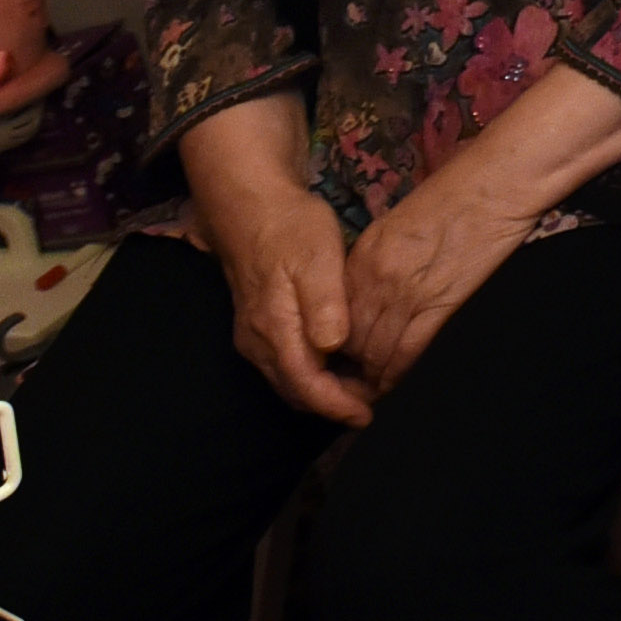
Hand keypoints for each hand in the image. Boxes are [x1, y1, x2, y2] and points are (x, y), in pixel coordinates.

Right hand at [185, 124, 367, 427]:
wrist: (251, 206)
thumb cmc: (291, 228)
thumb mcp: (318, 257)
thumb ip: (325, 304)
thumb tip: (333, 347)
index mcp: (275, 327)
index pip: (305, 385)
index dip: (336, 405)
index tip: (366, 414)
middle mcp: (257, 340)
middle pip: (294, 391)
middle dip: (330, 406)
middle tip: (370, 406)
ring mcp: (251, 335)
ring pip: (286, 381)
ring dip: (319, 393)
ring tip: (357, 393)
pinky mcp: (254, 326)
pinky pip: (281, 365)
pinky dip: (307, 376)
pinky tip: (333, 367)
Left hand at [337, 169, 531, 396]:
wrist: (495, 184)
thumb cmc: (456, 192)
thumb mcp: (399, 221)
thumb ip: (378, 257)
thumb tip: (370, 287)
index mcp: (364, 254)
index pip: (332, 310)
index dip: (331, 340)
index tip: (336, 355)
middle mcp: (376, 278)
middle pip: (347, 336)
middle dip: (345, 365)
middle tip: (348, 382)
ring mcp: (406, 293)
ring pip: (373, 351)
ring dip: (369, 376)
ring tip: (370, 389)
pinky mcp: (438, 306)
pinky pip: (406, 352)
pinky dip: (396, 374)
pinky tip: (393, 383)